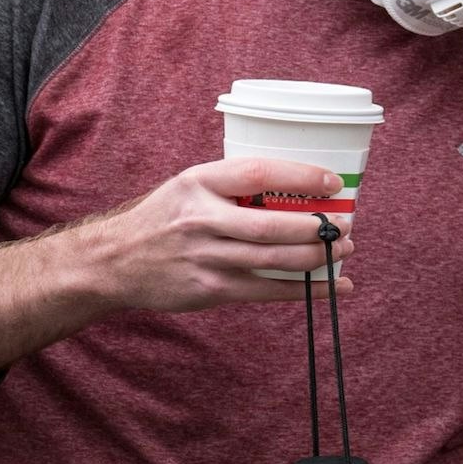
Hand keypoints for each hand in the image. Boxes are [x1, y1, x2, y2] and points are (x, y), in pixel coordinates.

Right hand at [77, 157, 355, 310]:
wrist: (115, 261)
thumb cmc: (164, 218)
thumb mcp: (189, 185)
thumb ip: (233, 184)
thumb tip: (298, 186)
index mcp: (199, 182)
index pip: (257, 173)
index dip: (299, 176)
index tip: (331, 181)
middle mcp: (201, 218)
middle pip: (270, 225)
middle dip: (316, 227)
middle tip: (347, 224)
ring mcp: (205, 257)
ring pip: (272, 260)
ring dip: (316, 258)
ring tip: (344, 251)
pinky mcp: (210, 289)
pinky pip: (266, 290)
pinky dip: (304, 290)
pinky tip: (333, 287)